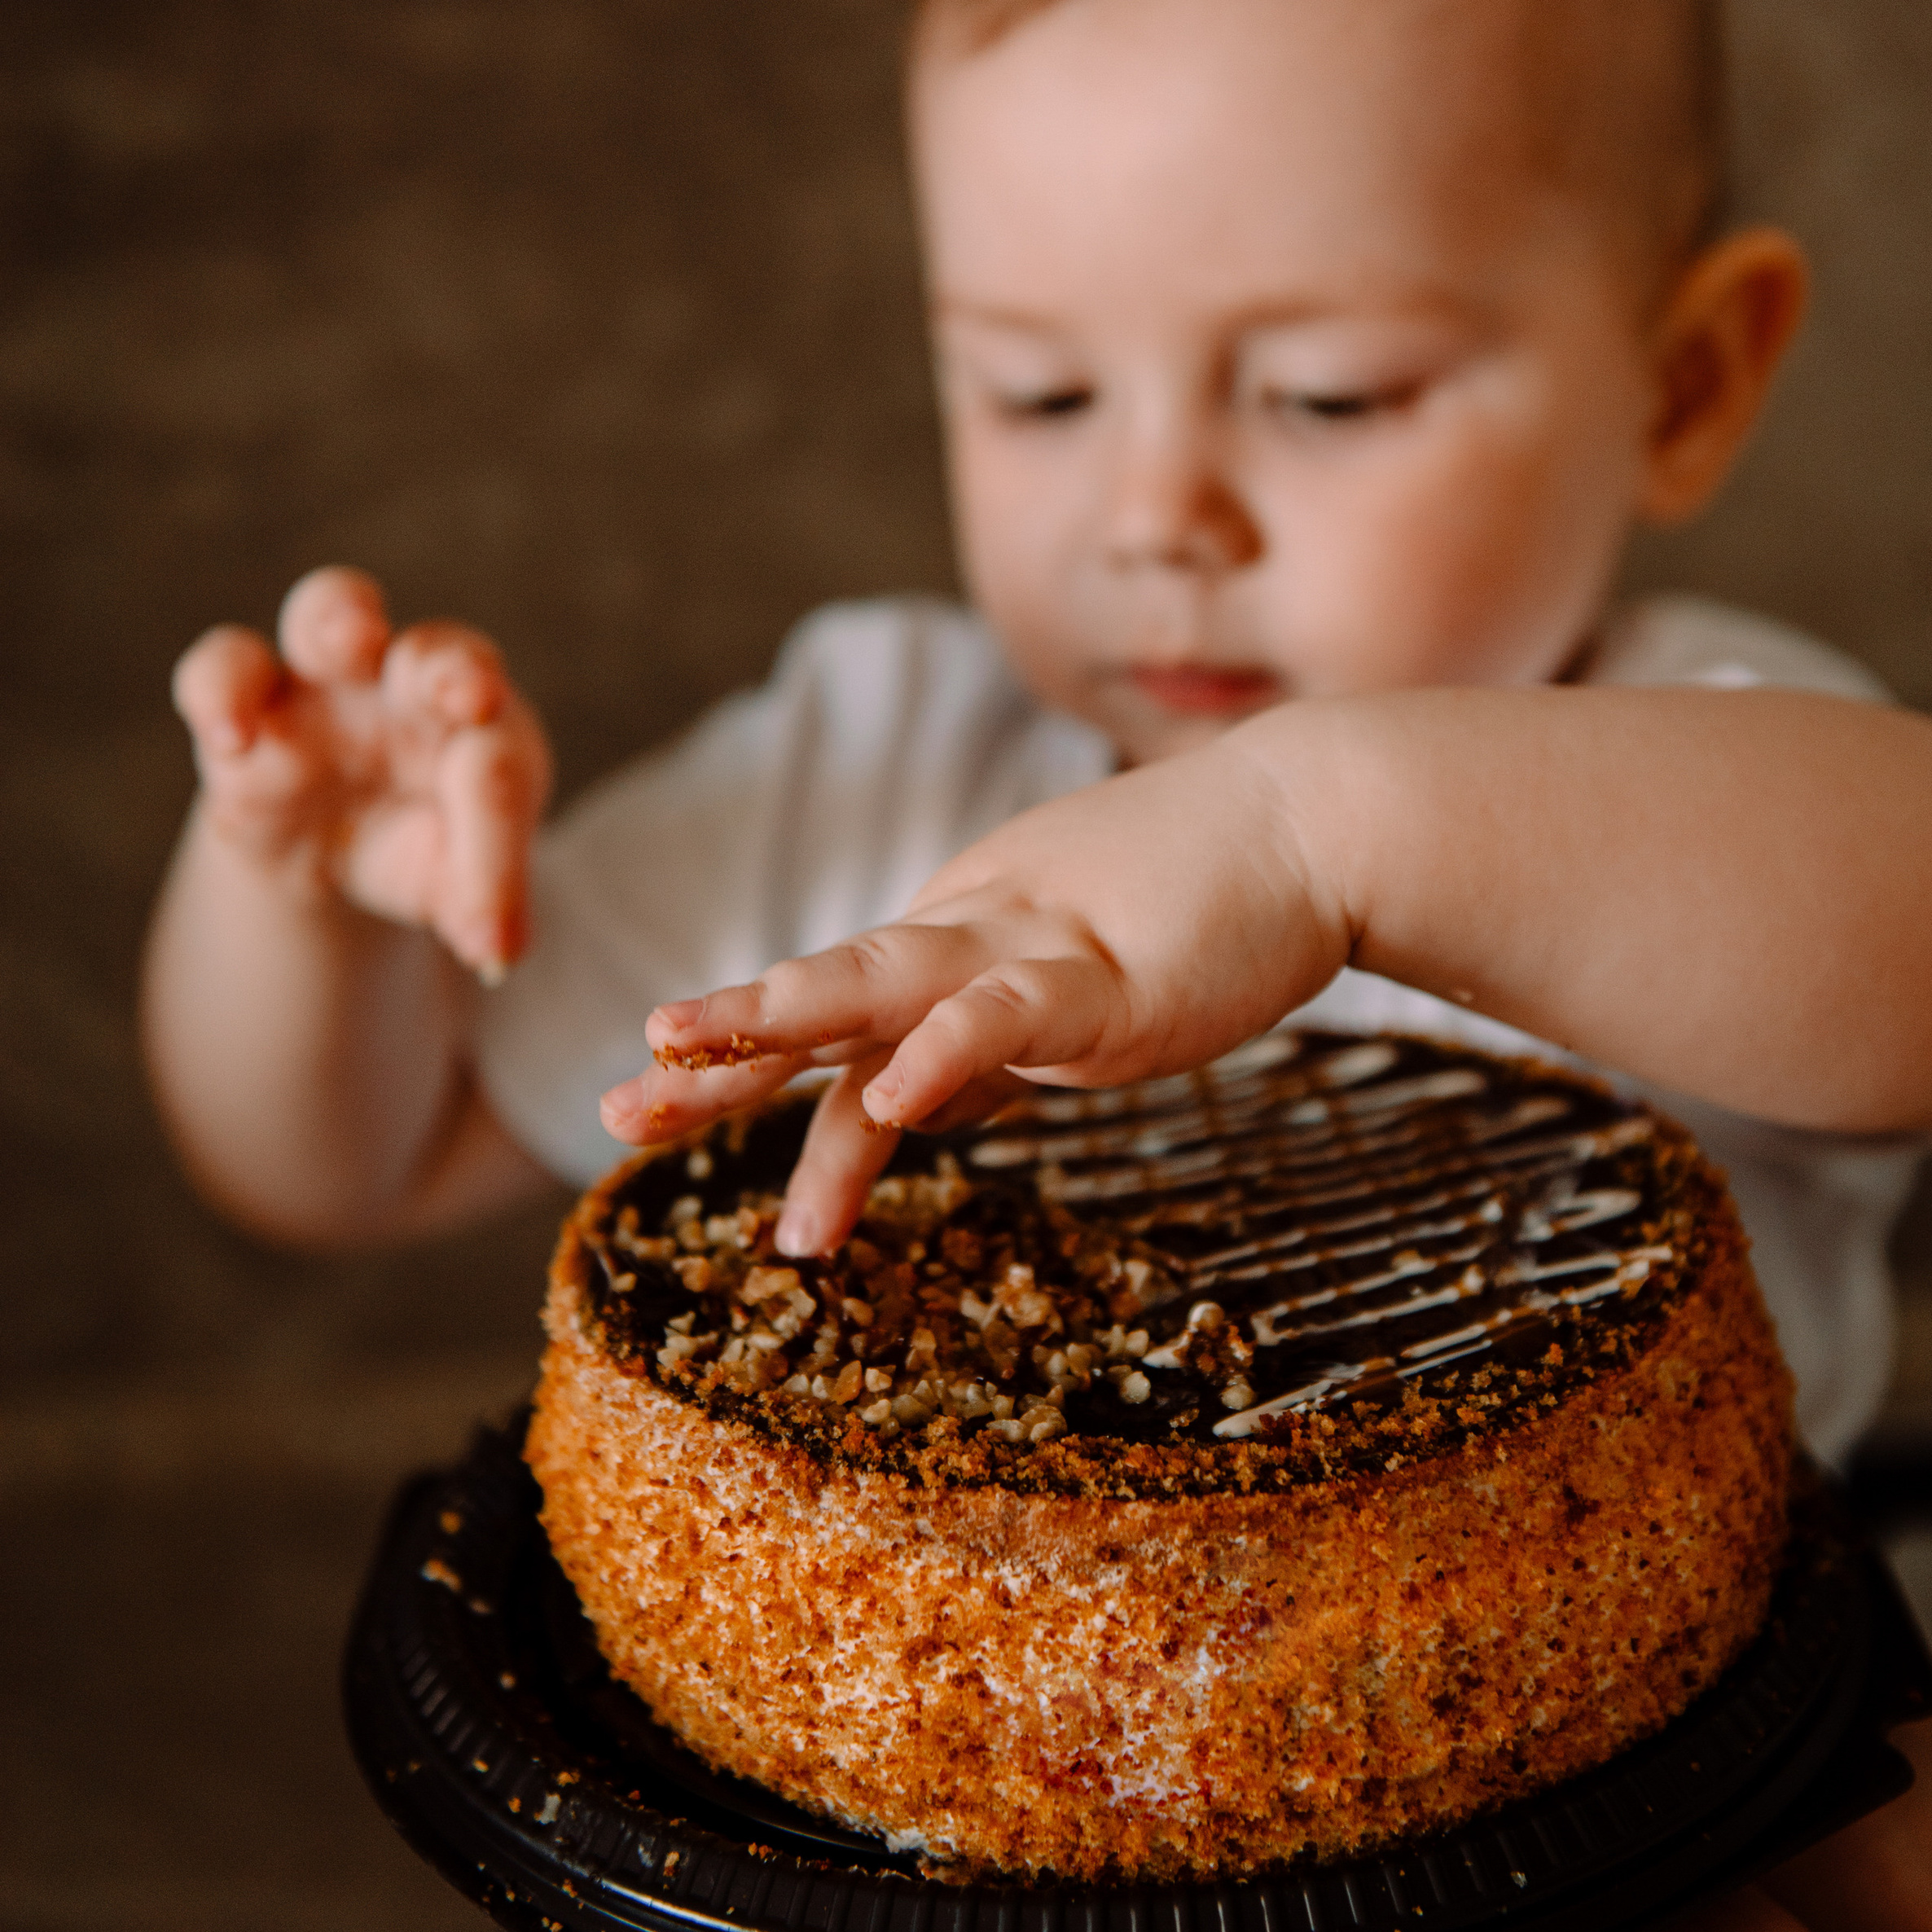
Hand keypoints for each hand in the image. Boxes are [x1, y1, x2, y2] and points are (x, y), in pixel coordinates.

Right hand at [171, 566, 551, 981]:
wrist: (339, 849)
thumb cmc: (424, 845)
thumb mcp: (457, 884)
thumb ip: (482, 903)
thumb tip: (497, 954)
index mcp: (485, 729)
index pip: (499, 764)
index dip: (496, 825)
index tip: (485, 898)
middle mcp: (413, 686)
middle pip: (435, 647)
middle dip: (449, 666)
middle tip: (465, 693)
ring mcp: (328, 685)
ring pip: (328, 613)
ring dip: (338, 620)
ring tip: (350, 641)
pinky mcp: (249, 709)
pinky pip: (226, 668)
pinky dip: (222, 690)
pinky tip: (231, 737)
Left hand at [597, 727, 1350, 1253]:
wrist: (1316, 820)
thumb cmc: (1203, 904)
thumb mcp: (1070, 991)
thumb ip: (987, 1051)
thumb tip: (911, 1111)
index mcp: (960, 938)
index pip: (830, 1012)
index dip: (734, 1058)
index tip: (637, 1100)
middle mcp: (973, 931)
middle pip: (822, 993)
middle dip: (714, 1048)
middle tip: (614, 1105)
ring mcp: (1038, 947)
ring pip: (884, 981)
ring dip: (778, 1020)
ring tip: (680, 1057)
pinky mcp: (1112, 978)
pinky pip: (1014, 1014)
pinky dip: (948, 1052)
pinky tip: (892, 1096)